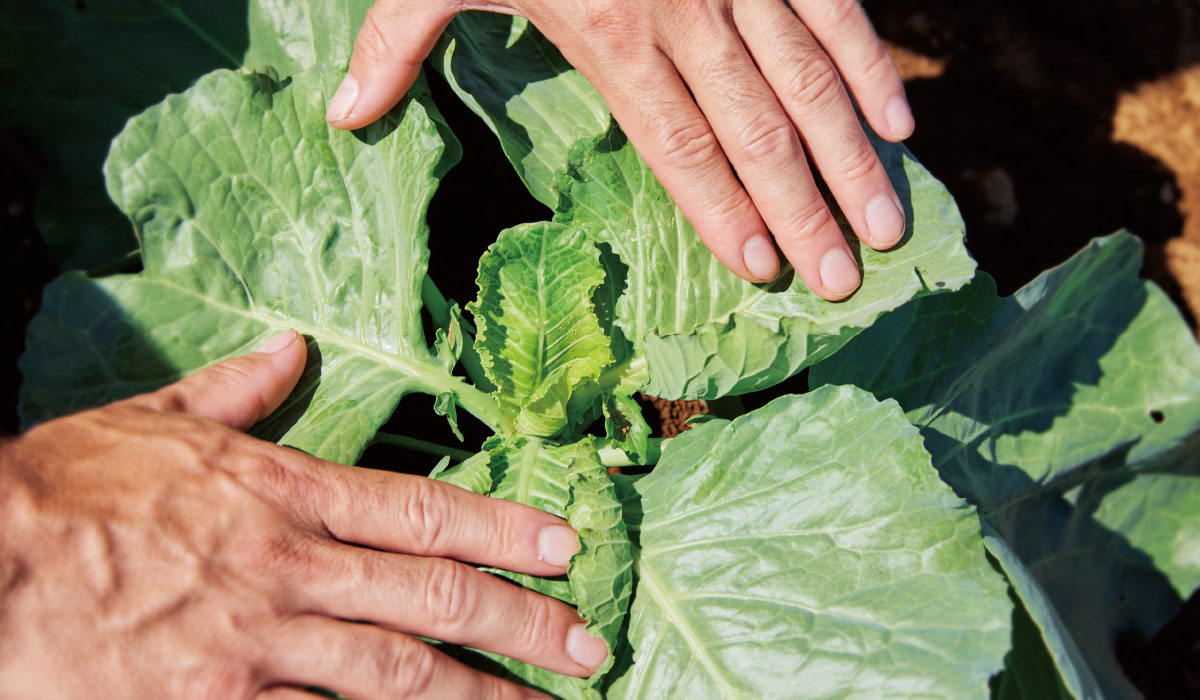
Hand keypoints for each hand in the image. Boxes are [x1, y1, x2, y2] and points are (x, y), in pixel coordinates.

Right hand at [0, 331, 605, 698]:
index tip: (568, 547)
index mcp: (284, 492)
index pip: (424, 509)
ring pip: (397, 674)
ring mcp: (260, 640)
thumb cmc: (68, 488)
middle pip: (434, 596)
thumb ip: (238, 388)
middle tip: (589, 647)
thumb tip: (294, 350)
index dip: (506, 528)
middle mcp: (291, 566)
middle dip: (521, 623)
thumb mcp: (156, 417)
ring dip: (479, 694)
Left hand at [327, 0, 911, 299]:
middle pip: (756, 129)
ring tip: (888, 226)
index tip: (761, 270)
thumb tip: (344, 115)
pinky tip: (901, 127)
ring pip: (810, 78)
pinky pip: (836, 6)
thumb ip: (399, 39)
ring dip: (852, 156)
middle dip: (804, 209)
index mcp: (610, 30)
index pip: (676, 143)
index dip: (719, 211)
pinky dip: (871, 64)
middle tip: (845, 281)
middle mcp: (687, 12)